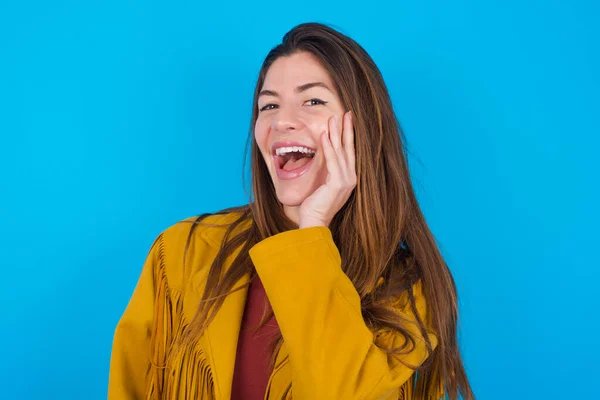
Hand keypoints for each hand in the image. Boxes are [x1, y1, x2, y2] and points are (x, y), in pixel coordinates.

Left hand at [298, 110, 356, 227]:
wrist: (314, 221)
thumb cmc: (315, 204)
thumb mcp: (322, 183)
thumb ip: (325, 170)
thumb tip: (320, 154)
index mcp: (348, 177)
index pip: (350, 152)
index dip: (349, 135)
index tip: (348, 120)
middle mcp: (351, 178)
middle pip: (349, 148)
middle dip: (347, 129)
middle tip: (347, 113)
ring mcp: (346, 181)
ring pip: (341, 152)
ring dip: (337, 133)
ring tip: (333, 118)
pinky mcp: (338, 183)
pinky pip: (332, 161)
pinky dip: (328, 147)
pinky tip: (325, 135)